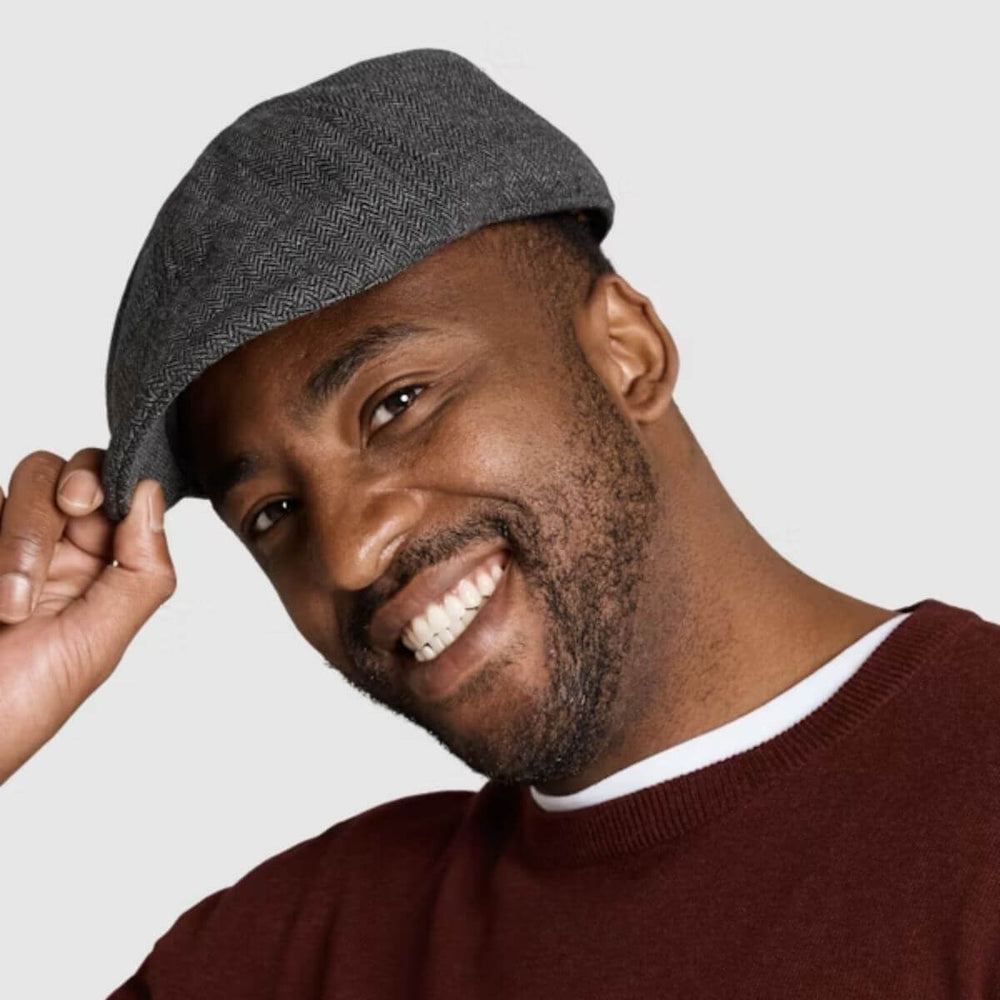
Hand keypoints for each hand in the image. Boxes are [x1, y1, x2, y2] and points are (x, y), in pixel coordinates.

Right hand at [0, 448, 175, 783]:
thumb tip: (151, 494)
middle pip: (58, 475)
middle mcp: (46, 552)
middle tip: (65, 519)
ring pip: (16, 485)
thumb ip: (140, 570)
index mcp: (95, 571)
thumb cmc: (16, 709)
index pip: (115, 492)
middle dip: (59, 500)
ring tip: (9, 608)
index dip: (110, 483)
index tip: (90, 504)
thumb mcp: (98, 643)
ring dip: (18, 539)